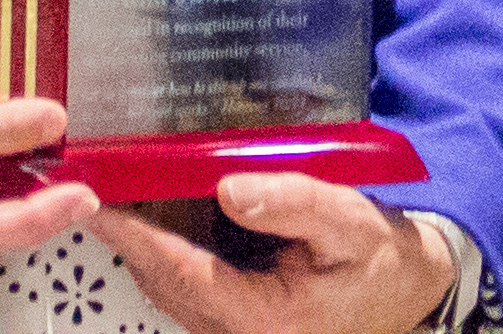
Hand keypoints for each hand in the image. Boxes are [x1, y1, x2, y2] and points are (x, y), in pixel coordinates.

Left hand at [89, 175, 459, 333]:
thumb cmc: (379, 259)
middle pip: (161, 284)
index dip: (135, 238)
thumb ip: (291, 204)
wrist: (406, 290)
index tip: (99, 206)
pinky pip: (183, 290)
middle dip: (127, 237)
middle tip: (96, 183)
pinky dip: (164, 255)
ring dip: (141, 246)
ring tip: (117, 193)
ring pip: (166, 290)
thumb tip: (229, 189)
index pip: (181, 274)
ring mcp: (232, 333)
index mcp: (263, 318)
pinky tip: (157, 218)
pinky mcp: (232, 323)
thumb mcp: (348, 222)